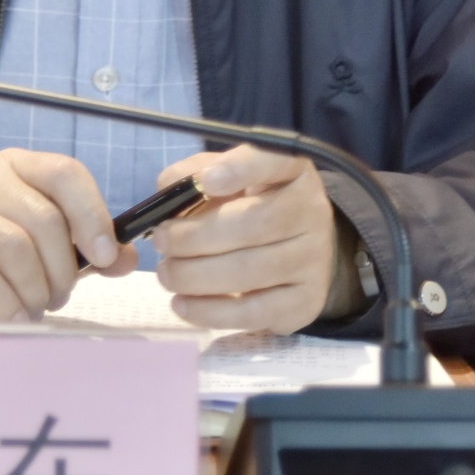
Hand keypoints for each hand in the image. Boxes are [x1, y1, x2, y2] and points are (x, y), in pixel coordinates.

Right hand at [0, 149, 136, 322]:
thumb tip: (126, 257)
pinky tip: (10, 318)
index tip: (105, 256)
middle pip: (43, 218)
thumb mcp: (41, 253)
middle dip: (61, 269)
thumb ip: (83, 250)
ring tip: (32, 309)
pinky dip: (4, 303)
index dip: (92, 214)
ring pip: (13, 246)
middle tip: (57, 298)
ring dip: (33, 290)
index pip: (64, 172)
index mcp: (14, 167)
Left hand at [150, 144, 352, 333]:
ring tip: (166, 274)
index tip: (207, 180)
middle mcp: (312, 212)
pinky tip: (184, 305)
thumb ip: (195, 173)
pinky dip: (212, 312)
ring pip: (250, 272)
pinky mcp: (305, 302)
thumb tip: (168, 186)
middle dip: (196, 236)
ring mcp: (314, 260)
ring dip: (196, 276)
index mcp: (293, 170)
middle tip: (161, 242)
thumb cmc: (250, 205)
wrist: (298, 250)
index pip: (274, 161)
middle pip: (254, 224)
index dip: (241, 170)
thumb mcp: (226, 177)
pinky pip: (255, 313)